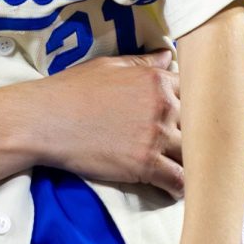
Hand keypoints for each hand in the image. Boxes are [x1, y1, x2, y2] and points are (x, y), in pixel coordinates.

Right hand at [37, 51, 182, 196]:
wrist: (45, 120)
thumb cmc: (72, 90)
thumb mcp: (109, 66)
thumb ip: (143, 63)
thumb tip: (168, 55)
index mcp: (156, 80)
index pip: (194, 93)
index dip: (193, 107)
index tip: (187, 119)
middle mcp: (163, 105)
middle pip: (198, 125)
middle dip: (195, 136)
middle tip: (189, 146)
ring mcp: (155, 136)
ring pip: (192, 154)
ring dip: (191, 162)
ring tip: (186, 169)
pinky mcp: (145, 164)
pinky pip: (179, 180)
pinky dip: (181, 186)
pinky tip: (175, 187)